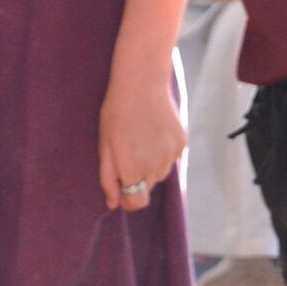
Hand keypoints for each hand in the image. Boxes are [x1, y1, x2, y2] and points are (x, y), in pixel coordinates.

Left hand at [98, 66, 186, 211]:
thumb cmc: (117, 110)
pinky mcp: (182, 144)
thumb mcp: (104, 143)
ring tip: (143, 137)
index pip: (136, 203)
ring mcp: (170, 156)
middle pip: (147, 186)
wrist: (142, 81)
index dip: (128, 198)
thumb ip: (108, 177)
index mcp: (131, 169)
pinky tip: (155, 130)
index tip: (123, 184)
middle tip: (129, 148)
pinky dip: (164, 151)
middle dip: (137, 175)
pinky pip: (172, 158)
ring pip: (160, 173)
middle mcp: (153, 167)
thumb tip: (114, 203)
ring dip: (151, 164)